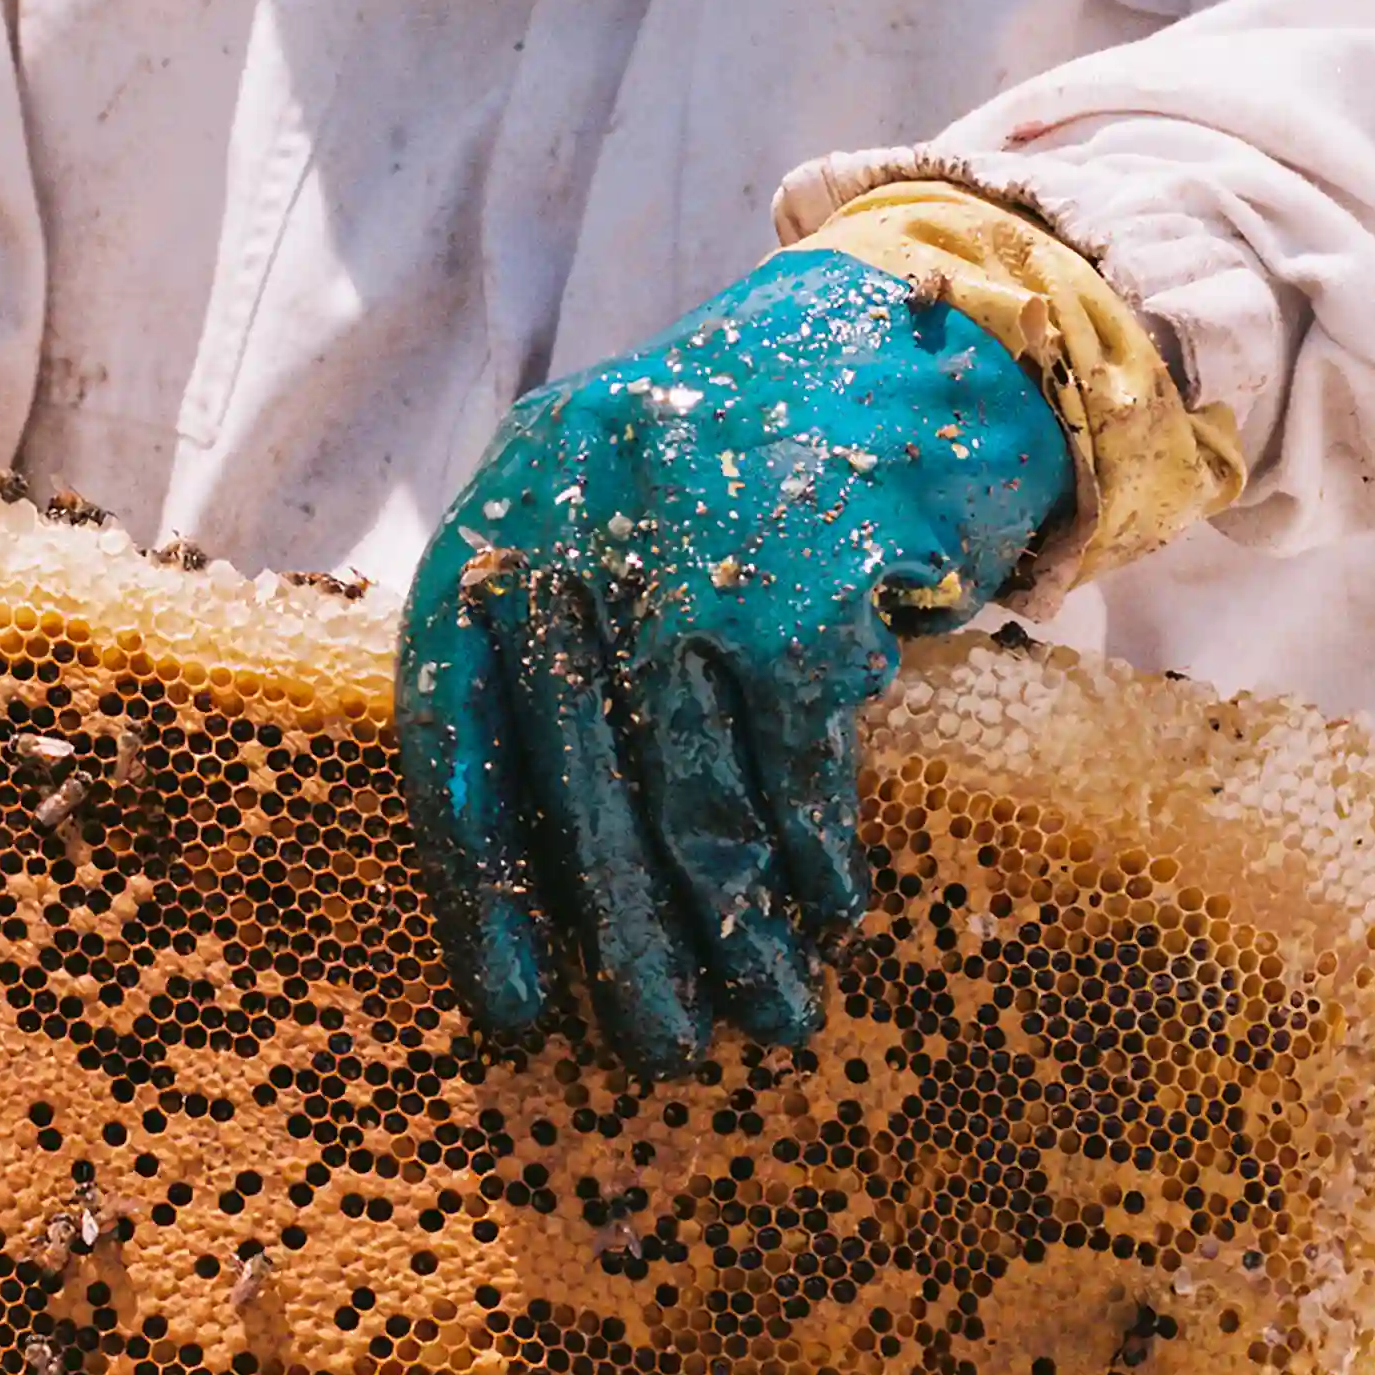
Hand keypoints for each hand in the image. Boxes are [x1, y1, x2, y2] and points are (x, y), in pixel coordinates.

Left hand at [397, 248, 1073, 1067]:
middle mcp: (575, 512)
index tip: (514, 1006)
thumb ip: (565, 661)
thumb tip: (546, 884)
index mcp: (505, 510)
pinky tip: (831, 909)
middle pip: (572, 771)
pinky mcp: (803, 555)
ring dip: (729, 918)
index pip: (452, 726)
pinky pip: (792, 744)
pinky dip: (812, 840)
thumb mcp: (620, 528)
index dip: (481, 881)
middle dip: (619, 930)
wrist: (922, 327)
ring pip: (683, 775)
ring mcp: (687, 531)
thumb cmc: (754, 472)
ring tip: (766, 1013)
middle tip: (656, 1048)